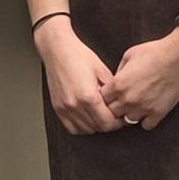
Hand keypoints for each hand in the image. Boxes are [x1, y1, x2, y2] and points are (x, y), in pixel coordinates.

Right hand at [35, 20, 122, 134]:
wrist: (57, 49)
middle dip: (108, 124)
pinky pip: (72, 127)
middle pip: (98, 128)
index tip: (121, 117)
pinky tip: (87, 117)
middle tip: (112, 115)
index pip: (108, 123)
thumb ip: (112, 91)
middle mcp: (75, 105)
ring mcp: (64, 108)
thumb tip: (119, 104)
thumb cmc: (78, 55)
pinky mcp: (57, 108)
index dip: (118, 122)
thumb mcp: (102, 70)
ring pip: (85, 130)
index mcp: (88, 96)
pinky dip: (81, 126)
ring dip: (95, 125)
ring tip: (100, 114)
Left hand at [101, 30, 178, 130]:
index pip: (100, 100)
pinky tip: (147, 111)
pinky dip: (145, 120)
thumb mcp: (128, 56)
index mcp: (118, 84)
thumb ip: (118, 71)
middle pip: (111, 114)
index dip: (104, 97)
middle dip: (113, 108)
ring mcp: (143, 108)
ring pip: (127, 122)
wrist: (178, 58)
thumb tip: (115, 82)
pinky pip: (146, 126)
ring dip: (128, 115)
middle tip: (119, 103)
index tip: (110, 95)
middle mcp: (128, 99)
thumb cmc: (153, 53)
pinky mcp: (158, 113)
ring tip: (133, 107)